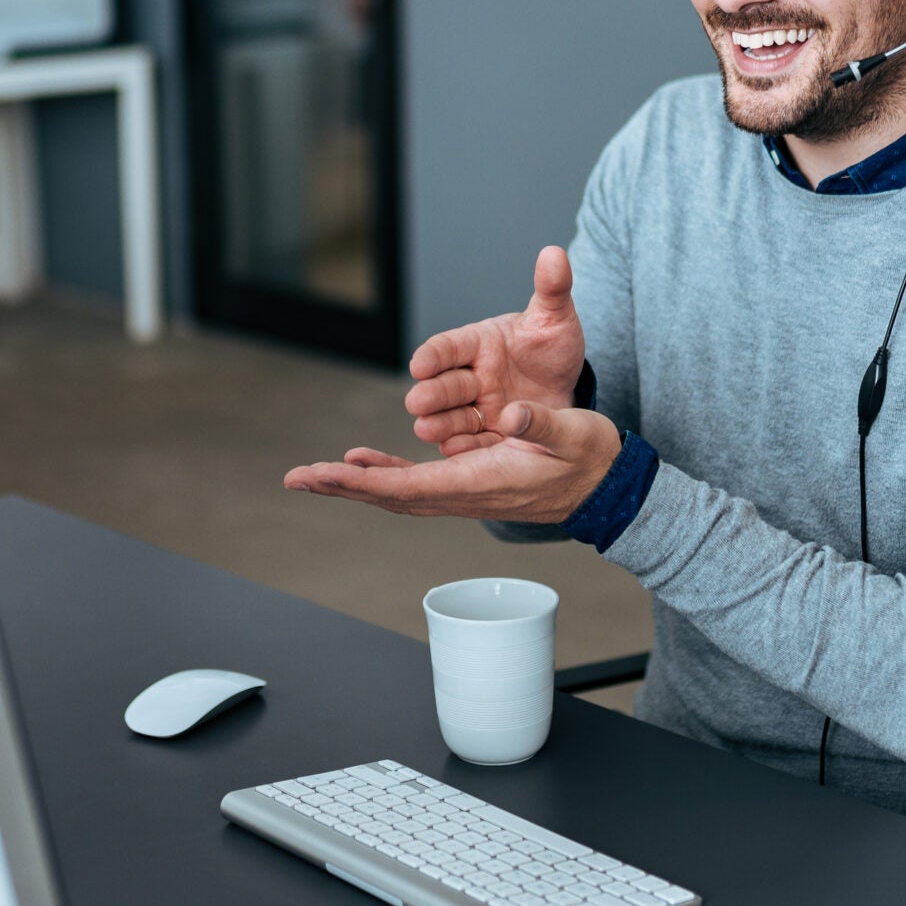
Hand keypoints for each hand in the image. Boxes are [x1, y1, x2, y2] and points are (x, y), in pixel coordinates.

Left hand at [284, 402, 621, 523]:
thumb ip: (543, 423)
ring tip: (314, 474)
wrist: (609, 488)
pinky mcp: (470, 484)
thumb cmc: (592, 459)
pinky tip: (363, 464)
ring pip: (398, 494)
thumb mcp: (573, 433)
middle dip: (341, 486)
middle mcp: (467, 494)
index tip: (325, 473)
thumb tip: (514, 409)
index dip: (363, 480)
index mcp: (483, 482)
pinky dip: (383, 475)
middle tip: (296, 478)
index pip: (410, 487)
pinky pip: (415, 486)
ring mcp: (466, 493)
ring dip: (354, 484)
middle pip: (391, 496)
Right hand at [404, 246, 583, 453]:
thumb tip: (555, 252)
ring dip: (437, 423)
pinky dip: (462, 447)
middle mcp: (470, 376)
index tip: (419, 363)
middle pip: (443, 384)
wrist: (568, 387)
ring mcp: (476, 408)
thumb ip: (552, 289)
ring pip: (450, 416)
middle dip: (430, 393)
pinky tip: (454, 451)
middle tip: (418, 402)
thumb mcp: (556, 319)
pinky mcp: (487, 434)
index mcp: (478, 343)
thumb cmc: (553, 346)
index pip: (448, 346)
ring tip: (427, 429)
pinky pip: (470, 442)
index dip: (433, 355)